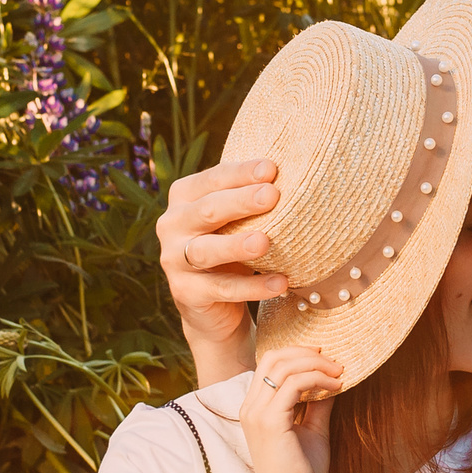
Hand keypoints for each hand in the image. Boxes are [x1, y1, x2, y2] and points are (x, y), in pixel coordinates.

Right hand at [160, 159, 287, 353]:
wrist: (215, 305)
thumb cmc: (232, 247)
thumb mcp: (238, 220)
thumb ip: (253, 199)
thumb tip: (298, 174)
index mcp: (184, 197)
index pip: (213, 179)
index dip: (241, 173)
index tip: (272, 168)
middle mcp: (173, 224)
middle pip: (208, 210)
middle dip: (240, 201)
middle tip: (272, 195)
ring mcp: (174, 260)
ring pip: (205, 250)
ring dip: (236, 245)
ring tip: (264, 242)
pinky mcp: (186, 292)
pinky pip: (221, 288)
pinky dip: (252, 287)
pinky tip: (280, 283)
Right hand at [239, 345, 340, 472]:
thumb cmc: (301, 472)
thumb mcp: (313, 430)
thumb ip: (317, 403)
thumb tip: (333, 379)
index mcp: (255, 407)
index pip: (270, 363)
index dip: (298, 354)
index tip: (326, 360)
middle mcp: (251, 406)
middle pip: (274, 357)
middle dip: (307, 353)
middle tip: (335, 361)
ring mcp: (257, 413)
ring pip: (284, 366)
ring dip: (317, 365)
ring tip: (340, 373)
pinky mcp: (269, 421)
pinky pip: (294, 385)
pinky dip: (318, 379)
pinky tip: (337, 386)